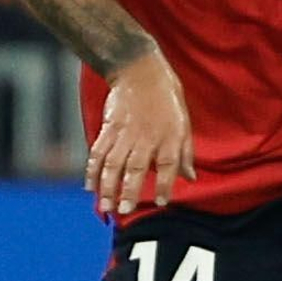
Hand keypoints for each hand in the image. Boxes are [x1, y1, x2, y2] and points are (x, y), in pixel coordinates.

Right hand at [86, 47, 195, 217]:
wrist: (140, 70)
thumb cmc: (167, 98)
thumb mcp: (184, 122)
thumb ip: (185, 153)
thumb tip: (191, 178)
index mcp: (169, 136)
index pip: (168, 165)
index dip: (164, 184)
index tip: (161, 202)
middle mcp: (146, 136)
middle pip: (135, 167)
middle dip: (128, 191)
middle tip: (124, 210)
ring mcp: (125, 132)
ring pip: (113, 163)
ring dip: (108, 186)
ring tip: (106, 205)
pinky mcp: (109, 127)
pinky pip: (98, 152)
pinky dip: (92, 170)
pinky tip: (90, 187)